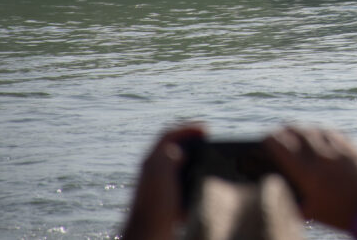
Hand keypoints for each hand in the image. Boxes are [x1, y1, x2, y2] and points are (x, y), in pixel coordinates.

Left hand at [121, 123, 206, 239]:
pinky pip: (178, 177)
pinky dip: (190, 172)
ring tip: (206, 155)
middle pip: (172, 145)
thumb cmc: (156, 208)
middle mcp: (153, 169)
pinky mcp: (163, 196)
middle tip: (206, 138)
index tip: (206, 130)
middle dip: (190, 139)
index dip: (188, 129)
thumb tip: (179, 150)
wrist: (150, 235)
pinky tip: (199, 179)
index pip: (169, 135)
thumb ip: (168, 158)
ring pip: (175, 161)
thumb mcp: (161, 178)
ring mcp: (157, 183)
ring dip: (191, 155)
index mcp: (153, 161)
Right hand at [264, 126, 356, 230]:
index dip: (271, 140)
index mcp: (307, 172)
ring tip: (298, 131)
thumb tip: (282, 194)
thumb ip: (294, 201)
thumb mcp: (312, 212)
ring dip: (305, 129)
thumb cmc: (340, 214)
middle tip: (279, 130)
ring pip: (317, 129)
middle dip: (286, 130)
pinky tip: (322, 134)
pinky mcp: (354, 147)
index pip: (282, 146)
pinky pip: (336, 133)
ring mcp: (340, 149)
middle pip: (299, 132)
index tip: (265, 138)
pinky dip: (324, 132)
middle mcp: (322, 156)